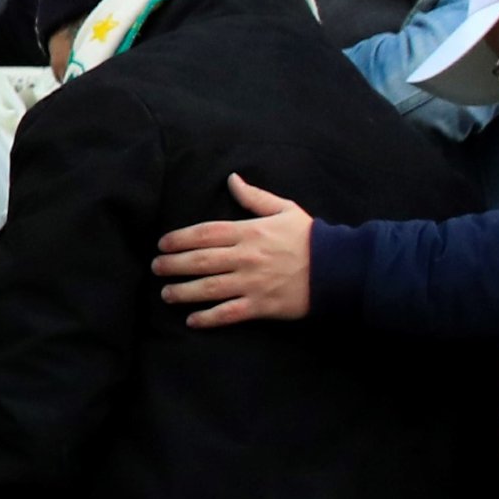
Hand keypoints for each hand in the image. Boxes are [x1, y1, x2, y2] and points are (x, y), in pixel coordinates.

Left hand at [151, 174, 315, 323]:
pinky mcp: (263, 305)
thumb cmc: (311, 238)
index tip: (162, 244)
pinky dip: (209, 318)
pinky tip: (192, 320)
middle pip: (200, 261)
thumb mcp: (284, 210)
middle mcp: (246, 257)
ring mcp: (253, 282)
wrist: (341, 269)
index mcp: (250, 232)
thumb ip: (254, 197)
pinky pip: (229, 313)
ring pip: (208, 288)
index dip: (179, 239)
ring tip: (166, 294)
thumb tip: (232, 178)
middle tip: (156, 268)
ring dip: (183, 292)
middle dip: (173, 265)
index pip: (204, 233)